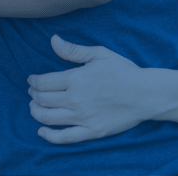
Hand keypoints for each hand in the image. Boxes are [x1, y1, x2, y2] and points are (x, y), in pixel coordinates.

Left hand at [28, 35, 147, 143]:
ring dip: (35, 112)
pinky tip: (41, 131)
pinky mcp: (90, 131)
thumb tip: (53, 40)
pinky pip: (64, 137)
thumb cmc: (124, 71)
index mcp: (75, 78)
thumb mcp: (100, 54)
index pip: (43, 82)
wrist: (145, 94)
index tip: (32, 80)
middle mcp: (75, 99)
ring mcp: (82, 117)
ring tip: (34, 107)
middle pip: (42, 100)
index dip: (33, 81)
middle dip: (33, 95)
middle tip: (33, 92)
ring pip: (47, 118)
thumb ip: (74, 50)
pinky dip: (49, 135)